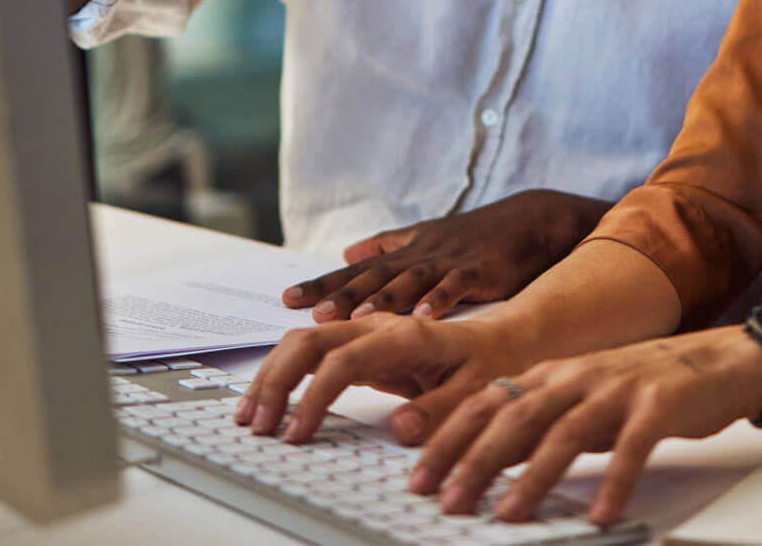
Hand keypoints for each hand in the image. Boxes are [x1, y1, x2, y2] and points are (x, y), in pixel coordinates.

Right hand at [234, 312, 523, 449]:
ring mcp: (369, 334)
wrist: (511, 338)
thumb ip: (441, 409)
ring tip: (250, 415)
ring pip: (305, 343)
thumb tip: (400, 427)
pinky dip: (287, 375)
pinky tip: (271, 399)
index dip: (313, 398)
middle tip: (257, 425)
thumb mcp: (480, 392)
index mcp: (406, 336)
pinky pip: (315, 356)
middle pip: (310, 341)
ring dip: (273, 375)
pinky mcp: (365, 349)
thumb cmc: (497, 363)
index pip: (342, 362)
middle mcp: (381, 327)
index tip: (296, 433)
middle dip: (276, 381)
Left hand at [283, 190, 610, 320]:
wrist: (530, 221)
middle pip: (375, 276)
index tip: (287, 299)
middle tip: (312, 312)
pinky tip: (425, 314)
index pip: (356, 272)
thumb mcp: (426, 237)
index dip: (323, 284)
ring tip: (356, 316)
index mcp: (407, 253)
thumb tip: (346, 253)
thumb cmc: (476, 236)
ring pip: (411, 280)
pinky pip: (457, 286)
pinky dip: (441, 299)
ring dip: (383, 299)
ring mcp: (450, 262)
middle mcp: (422, 255)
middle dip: (343, 294)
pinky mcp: (480, 270)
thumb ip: (386, 247)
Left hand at [409, 327, 761, 525]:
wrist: (720, 360)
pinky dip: (615, 482)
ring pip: (565, 432)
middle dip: (476, 460)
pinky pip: (633, 447)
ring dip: (534, 477)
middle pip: (516, 416)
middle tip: (448, 500)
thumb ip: (540, 425)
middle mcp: (579, 375)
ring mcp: (618, 387)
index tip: (419, 476)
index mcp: (554, 373)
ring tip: (509, 515)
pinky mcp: (659, 404)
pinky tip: (601, 515)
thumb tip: (486, 460)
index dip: (450, 438)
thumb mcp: (583, 401)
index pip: (488, 403)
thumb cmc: (645, 386)